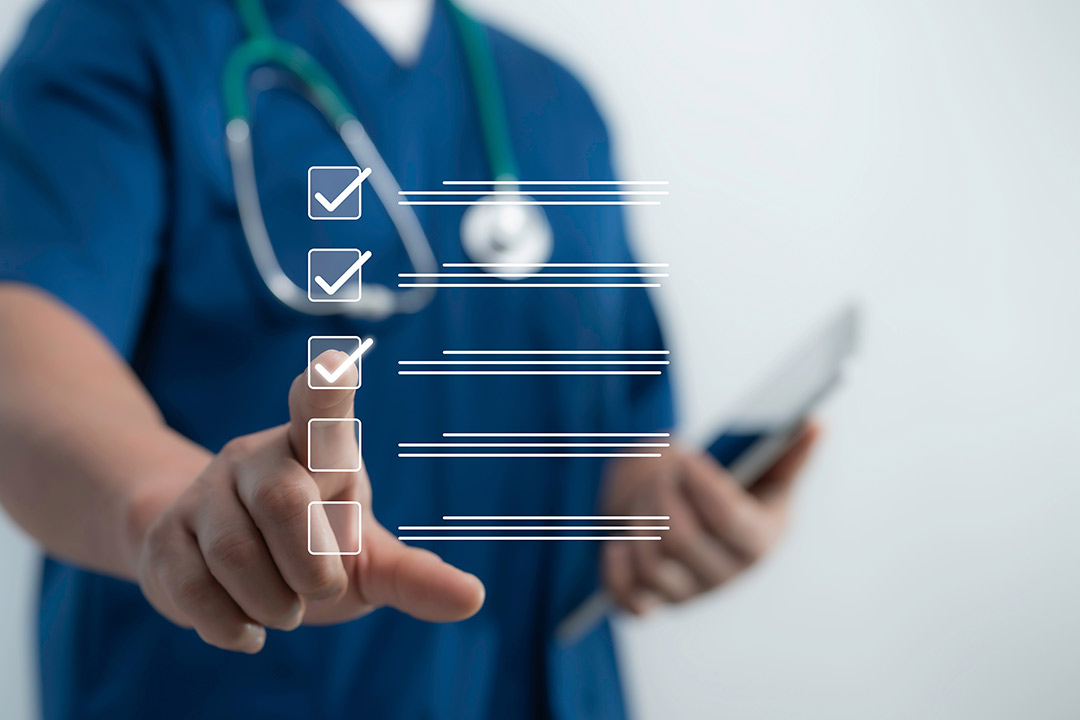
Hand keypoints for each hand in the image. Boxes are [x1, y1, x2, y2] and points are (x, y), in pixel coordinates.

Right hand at [134, 351, 484, 652]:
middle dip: (313, 568)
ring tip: (286, 608)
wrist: (219, 565)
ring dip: (273, 603)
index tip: (335, 367)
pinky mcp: (165, 533)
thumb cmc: (310, 548)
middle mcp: (260, 456)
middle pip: (285, 501)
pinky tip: (247, 625)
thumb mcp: (366, 561)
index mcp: (319, 449)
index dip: (326, 389)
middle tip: (321, 588)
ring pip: (235, 553)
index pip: (321, 408)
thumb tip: (474, 598)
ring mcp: (207, 489)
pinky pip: (194, 587)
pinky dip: (231, 624)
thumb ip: (413, 577)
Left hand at [601, 425, 819, 613]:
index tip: (684, 457)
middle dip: (662, 495)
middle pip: (680, 538)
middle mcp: (724, 576)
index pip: (726, 518)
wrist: (691, 524)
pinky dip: (616, 569)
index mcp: (758, 542)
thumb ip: (786, 452)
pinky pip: (627, 600)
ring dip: (637, 519)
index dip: (700, 484)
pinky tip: (617, 542)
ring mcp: (688, 595)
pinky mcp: (652, 605)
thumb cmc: (732, 493)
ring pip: (649, 563)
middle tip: (661, 471)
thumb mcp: (763, 473)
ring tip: (644, 495)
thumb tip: (815, 423)